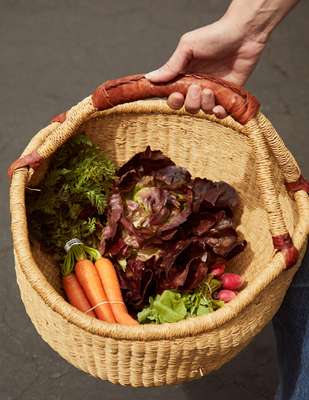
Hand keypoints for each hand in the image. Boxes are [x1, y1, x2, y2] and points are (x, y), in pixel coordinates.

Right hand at [146, 17, 265, 117]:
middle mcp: (198, 87)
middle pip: (187, 107)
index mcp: (185, 76)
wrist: (243, 34)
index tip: (176, 94)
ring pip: (203, 111)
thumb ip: (171, 66)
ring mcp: (213, 93)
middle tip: (196, 88)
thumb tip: (150, 78)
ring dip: (205, 104)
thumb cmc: (214, 36)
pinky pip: (220, 114)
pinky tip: (220, 106)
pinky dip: (219, 114)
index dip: (173, 100)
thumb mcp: (188, 47)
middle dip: (190, 102)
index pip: (173, 96)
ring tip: (210, 90)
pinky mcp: (229, 96)